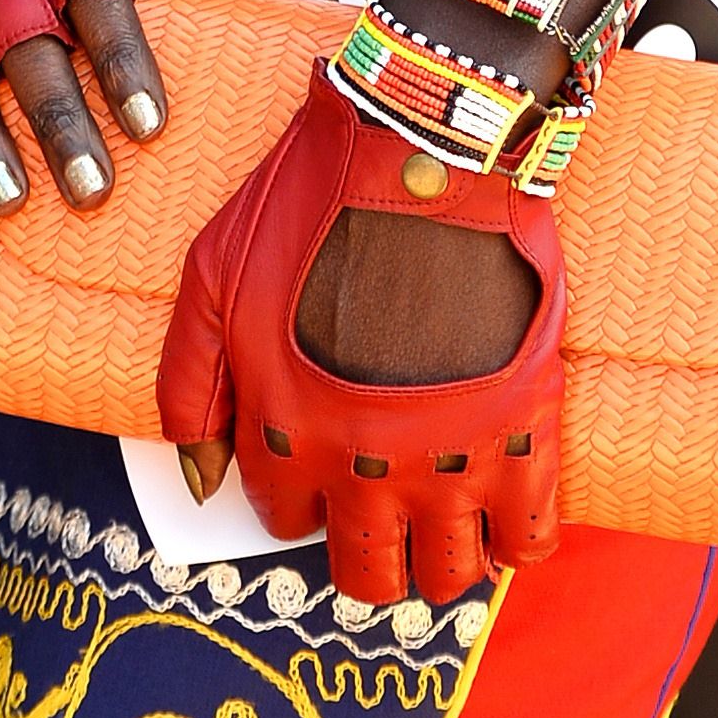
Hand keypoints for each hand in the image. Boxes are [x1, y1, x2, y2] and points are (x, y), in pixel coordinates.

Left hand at [158, 65, 563, 603]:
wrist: (427, 143)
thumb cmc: (313, 196)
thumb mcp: (214, 273)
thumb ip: (189, 383)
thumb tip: (199, 481)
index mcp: (287, 431)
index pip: (285, 517)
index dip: (299, 491)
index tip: (322, 456)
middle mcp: (367, 463)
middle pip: (366, 570)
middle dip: (367, 545)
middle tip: (382, 495)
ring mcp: (451, 455)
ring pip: (446, 573)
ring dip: (439, 553)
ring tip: (443, 503)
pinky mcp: (525, 429)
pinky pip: (528, 539)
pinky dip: (516, 539)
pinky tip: (502, 500)